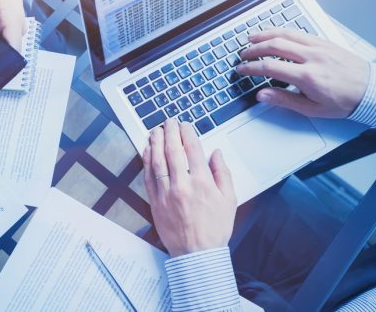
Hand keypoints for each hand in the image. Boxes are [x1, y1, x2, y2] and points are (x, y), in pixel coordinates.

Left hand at [142, 119, 236, 256]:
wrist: (197, 254)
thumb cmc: (214, 229)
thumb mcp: (229, 200)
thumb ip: (222, 173)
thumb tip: (216, 154)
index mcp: (202, 183)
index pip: (192, 150)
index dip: (187, 133)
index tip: (185, 124)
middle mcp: (182, 185)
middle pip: (172, 151)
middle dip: (170, 132)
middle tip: (168, 121)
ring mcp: (166, 193)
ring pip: (157, 161)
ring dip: (155, 143)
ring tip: (155, 131)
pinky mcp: (155, 202)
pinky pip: (148, 177)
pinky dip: (146, 162)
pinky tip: (146, 151)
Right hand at [237, 28, 369, 117]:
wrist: (371, 90)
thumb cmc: (344, 101)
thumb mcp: (312, 109)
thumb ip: (284, 100)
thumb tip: (262, 95)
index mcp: (307, 76)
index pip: (270, 67)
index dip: (251, 68)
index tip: (242, 70)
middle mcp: (312, 57)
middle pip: (275, 45)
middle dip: (254, 49)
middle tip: (243, 54)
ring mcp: (319, 47)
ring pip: (286, 34)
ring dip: (265, 35)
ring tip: (252, 38)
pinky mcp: (324, 42)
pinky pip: (298, 32)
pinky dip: (282, 31)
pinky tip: (274, 34)